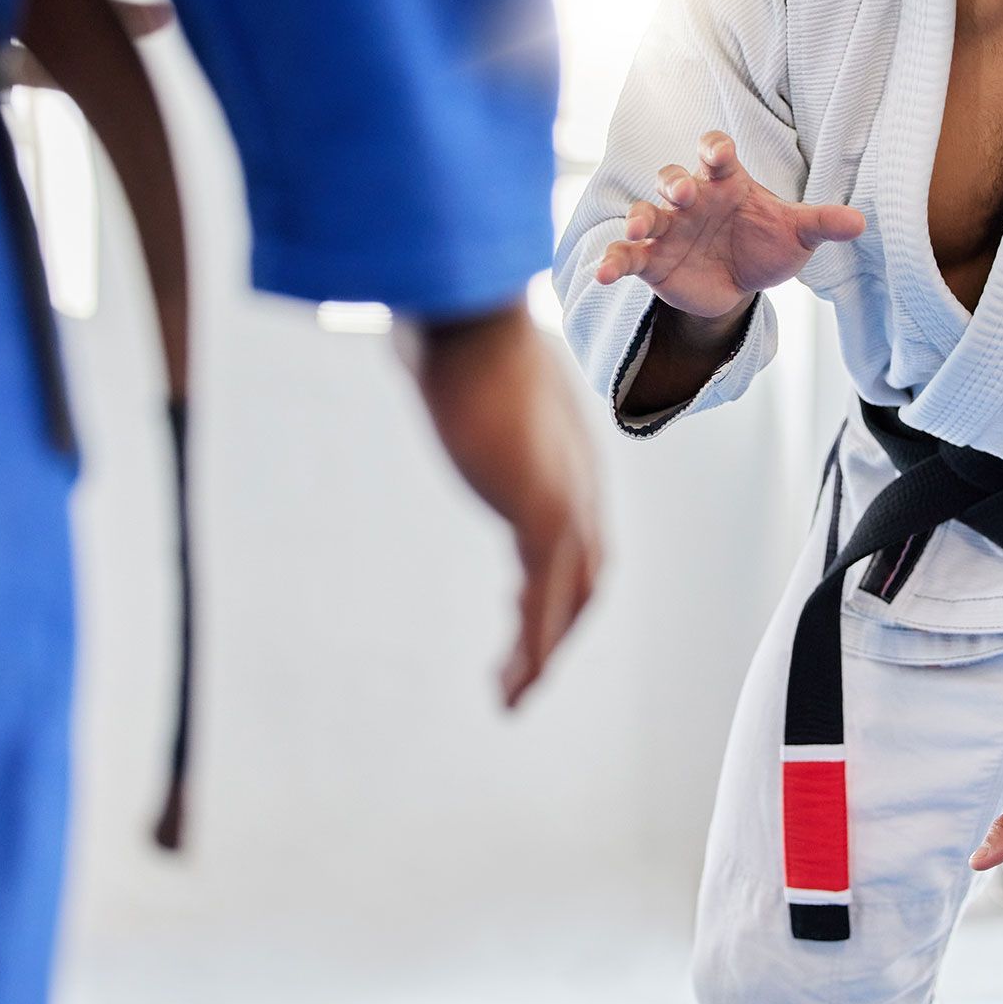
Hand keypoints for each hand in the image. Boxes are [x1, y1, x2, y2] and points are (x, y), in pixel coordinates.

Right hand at [398, 299, 604, 707]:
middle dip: (560, 620)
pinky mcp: (545, 513)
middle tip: (524, 666)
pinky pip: (545, 600)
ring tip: (511, 694)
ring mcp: (568, 494)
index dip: (560, 570)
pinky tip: (511, 684)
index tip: (525, 602)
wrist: (467, 309)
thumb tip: (414, 344)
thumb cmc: (452, 319)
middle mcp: (578, 473)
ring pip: (571, 594)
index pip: (576, 523)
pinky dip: (534, 647)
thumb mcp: (457, 353)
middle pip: (587, 567)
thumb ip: (448, 368)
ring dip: (545, 648)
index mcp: (562, 443)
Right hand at [594, 131, 864, 318]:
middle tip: (682, 195)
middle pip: (673, 179)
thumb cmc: (765, 244)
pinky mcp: (651, 260)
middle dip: (675, 184)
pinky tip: (603, 275)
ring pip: (645, 213)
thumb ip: (821, 223)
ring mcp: (668, 229)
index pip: (714, 154)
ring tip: (639, 230)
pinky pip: (627, 256)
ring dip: (640, 218)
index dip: (712, 149)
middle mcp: (691, 200)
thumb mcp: (796, 235)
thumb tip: (860, 222)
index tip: (716, 154)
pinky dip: (613, 262)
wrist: (739, 284)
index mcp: (726, 183)